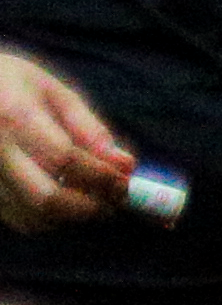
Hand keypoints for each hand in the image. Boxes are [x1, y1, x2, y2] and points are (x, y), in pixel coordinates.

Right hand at [0, 49, 133, 228]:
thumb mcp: (55, 93)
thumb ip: (90, 128)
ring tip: (95, 199)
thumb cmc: (13, 85)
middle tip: (115, 199)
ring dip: (72, 216)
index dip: (100, 176)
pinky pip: (18, 219)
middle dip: (89, 206)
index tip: (125, 180)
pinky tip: (65, 200)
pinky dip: (49, 219)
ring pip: (32, 216)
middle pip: (45, 198)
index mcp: (14, 117)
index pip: (64, 159)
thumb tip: (124, 164)